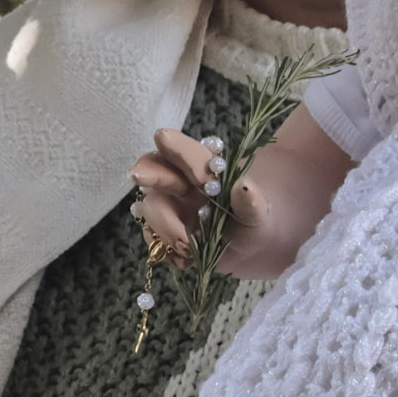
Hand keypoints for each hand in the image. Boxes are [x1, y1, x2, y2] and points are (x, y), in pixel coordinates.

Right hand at [130, 128, 267, 264]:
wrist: (248, 249)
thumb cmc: (255, 222)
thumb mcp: (259, 215)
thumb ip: (251, 203)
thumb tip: (245, 186)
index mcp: (207, 170)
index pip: (191, 153)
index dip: (178, 146)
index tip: (163, 137)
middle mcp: (183, 183)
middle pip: (156, 168)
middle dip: (149, 172)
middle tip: (138, 176)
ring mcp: (169, 206)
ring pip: (151, 206)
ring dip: (164, 225)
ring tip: (188, 246)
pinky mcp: (162, 230)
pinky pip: (152, 236)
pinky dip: (164, 247)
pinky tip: (185, 259)